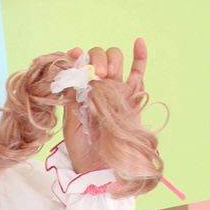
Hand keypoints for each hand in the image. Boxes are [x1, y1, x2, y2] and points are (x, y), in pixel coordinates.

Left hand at [61, 38, 146, 174]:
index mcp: (79, 91)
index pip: (79, 64)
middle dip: (96, 59)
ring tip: (108, 72)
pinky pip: (139, 72)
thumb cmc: (82, 149)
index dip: (77, 57)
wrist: (101, 168)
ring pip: (115, 60)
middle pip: (98, 58)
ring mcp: (116, 90)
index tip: (74, 56)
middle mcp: (97, 87)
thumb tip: (73, 71)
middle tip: (96, 74)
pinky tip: (138, 42)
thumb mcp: (69, 122)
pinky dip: (140, 56)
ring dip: (111, 59)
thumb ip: (72, 97)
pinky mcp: (133, 96)